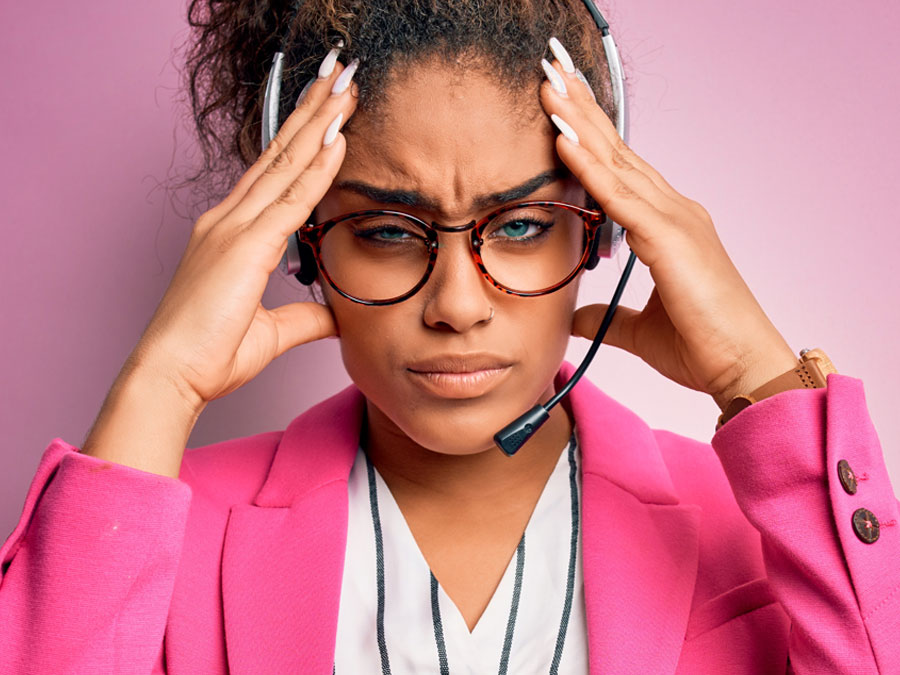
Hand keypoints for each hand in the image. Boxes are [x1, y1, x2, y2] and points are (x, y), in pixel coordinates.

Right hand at [127, 56, 359, 414]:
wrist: (171, 375)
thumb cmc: (207, 356)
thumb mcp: (271, 332)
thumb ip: (304, 317)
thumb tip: (334, 315)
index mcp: (229, 234)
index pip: (273, 174)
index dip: (301, 139)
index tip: (327, 112)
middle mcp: (228, 220)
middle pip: (279, 154)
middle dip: (312, 113)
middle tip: (339, 77)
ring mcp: (233, 228)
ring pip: (286, 163)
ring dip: (319, 122)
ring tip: (345, 87)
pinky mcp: (244, 245)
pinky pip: (291, 197)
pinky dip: (316, 166)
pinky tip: (337, 138)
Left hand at [539, 38, 796, 409]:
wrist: (743, 369)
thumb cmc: (702, 346)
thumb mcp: (640, 328)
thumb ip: (607, 314)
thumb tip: (576, 314)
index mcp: (667, 225)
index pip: (619, 170)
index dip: (589, 135)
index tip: (559, 105)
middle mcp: (674, 211)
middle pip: (618, 151)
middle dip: (582, 109)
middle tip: (550, 70)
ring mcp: (676, 219)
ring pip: (618, 162)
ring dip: (580, 123)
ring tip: (548, 85)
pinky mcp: (672, 239)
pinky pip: (622, 196)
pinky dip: (591, 167)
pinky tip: (565, 140)